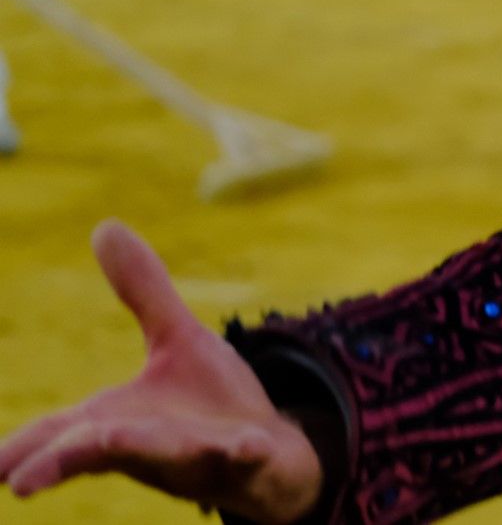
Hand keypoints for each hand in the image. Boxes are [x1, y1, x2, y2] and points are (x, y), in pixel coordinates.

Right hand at [0, 221, 324, 523]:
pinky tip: (247, 444)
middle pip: (99, 449)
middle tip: (20, 479)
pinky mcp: (248, 458)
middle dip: (62, 460)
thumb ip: (142, 291)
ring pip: (166, 455)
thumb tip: (105, 226)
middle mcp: (152, 443)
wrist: (272, 454)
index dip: (25, 446)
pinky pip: (245, 458)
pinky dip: (243, 452)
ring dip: (140, 449)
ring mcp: (200, 454)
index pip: (63, 433)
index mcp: (122, 421)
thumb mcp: (175, 339)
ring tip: (109, 441)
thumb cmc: (207, 404)